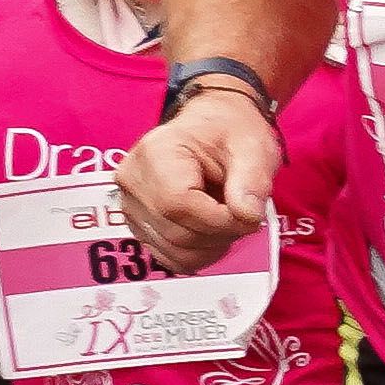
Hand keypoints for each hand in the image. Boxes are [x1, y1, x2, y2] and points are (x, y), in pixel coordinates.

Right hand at [120, 91, 277, 269]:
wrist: (214, 128)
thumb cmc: (230, 133)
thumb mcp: (253, 148)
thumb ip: (253, 181)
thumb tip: (247, 216)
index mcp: (156, 153)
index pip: (179, 206)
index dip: (220, 221)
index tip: (248, 214)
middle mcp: (133, 180)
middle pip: (177, 232)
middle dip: (221, 233)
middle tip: (243, 213)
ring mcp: (131, 204)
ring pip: (173, 250)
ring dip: (211, 245)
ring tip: (226, 216)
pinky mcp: (138, 223)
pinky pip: (167, 256)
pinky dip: (197, 253)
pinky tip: (211, 230)